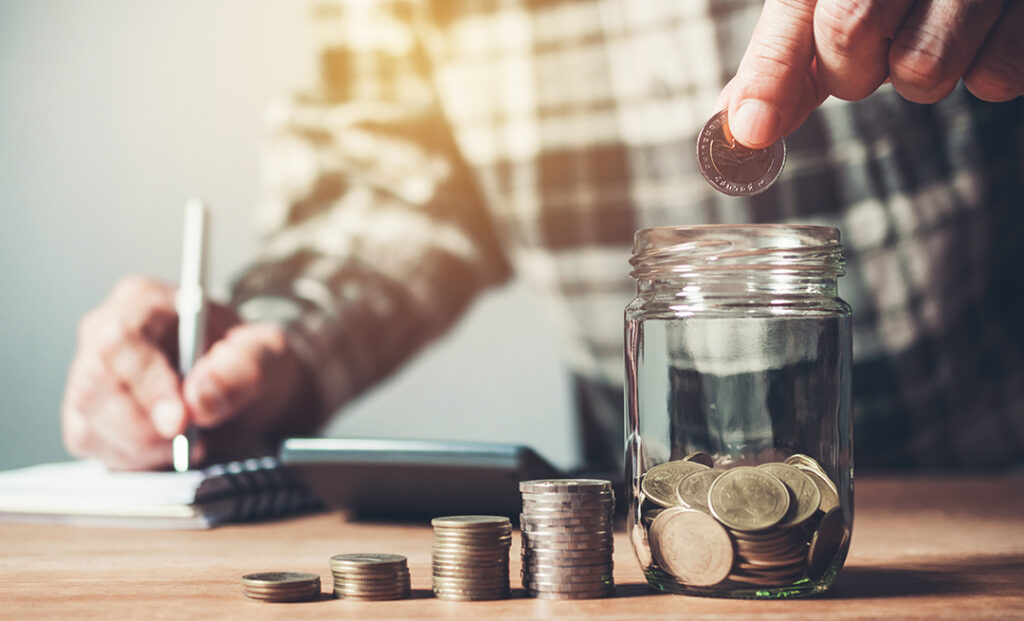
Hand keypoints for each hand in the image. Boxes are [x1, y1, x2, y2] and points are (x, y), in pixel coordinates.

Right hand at [61, 277, 312, 469]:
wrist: (250, 389)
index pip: (120, 339)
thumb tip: (199, 396)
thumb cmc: (252, 360)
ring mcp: (89, 375)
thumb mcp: (268, 354)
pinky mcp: (89, 415)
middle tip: (191, 445)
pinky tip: (167, 452)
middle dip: (143, 427)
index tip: (180, 421)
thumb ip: (242, 367)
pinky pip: (92, 445)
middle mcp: (104, 333)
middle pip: (95, 385)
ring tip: (189, 446)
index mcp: (142, 301)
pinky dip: (131, 459)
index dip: (146, 384)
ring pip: (89, 422)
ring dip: (141, 448)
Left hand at [718, 0, 1023, 147]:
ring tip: (932, 30)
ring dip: (917, 73)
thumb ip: (788, 57)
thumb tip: (740, 125)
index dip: (769, 77)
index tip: (750, 133)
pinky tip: (981, 33)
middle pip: (850, 40)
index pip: (796, 14)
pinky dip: (983, 70)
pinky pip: (994, 77)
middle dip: (851, 70)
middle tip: (877, 45)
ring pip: (922, 70)